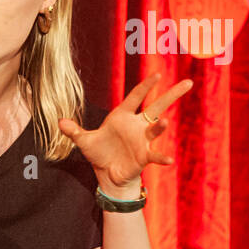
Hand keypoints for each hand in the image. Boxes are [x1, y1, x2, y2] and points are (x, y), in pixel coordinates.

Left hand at [56, 72, 192, 191]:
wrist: (107, 174)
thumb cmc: (99, 152)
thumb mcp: (83, 141)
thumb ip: (74, 131)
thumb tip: (59, 122)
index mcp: (122, 116)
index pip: (135, 97)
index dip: (145, 86)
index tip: (157, 74)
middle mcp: (137, 125)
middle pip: (157, 106)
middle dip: (172, 94)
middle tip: (189, 82)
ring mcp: (143, 140)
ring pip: (155, 128)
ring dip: (160, 126)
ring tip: (165, 122)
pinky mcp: (144, 156)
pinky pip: (155, 155)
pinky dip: (161, 158)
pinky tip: (169, 160)